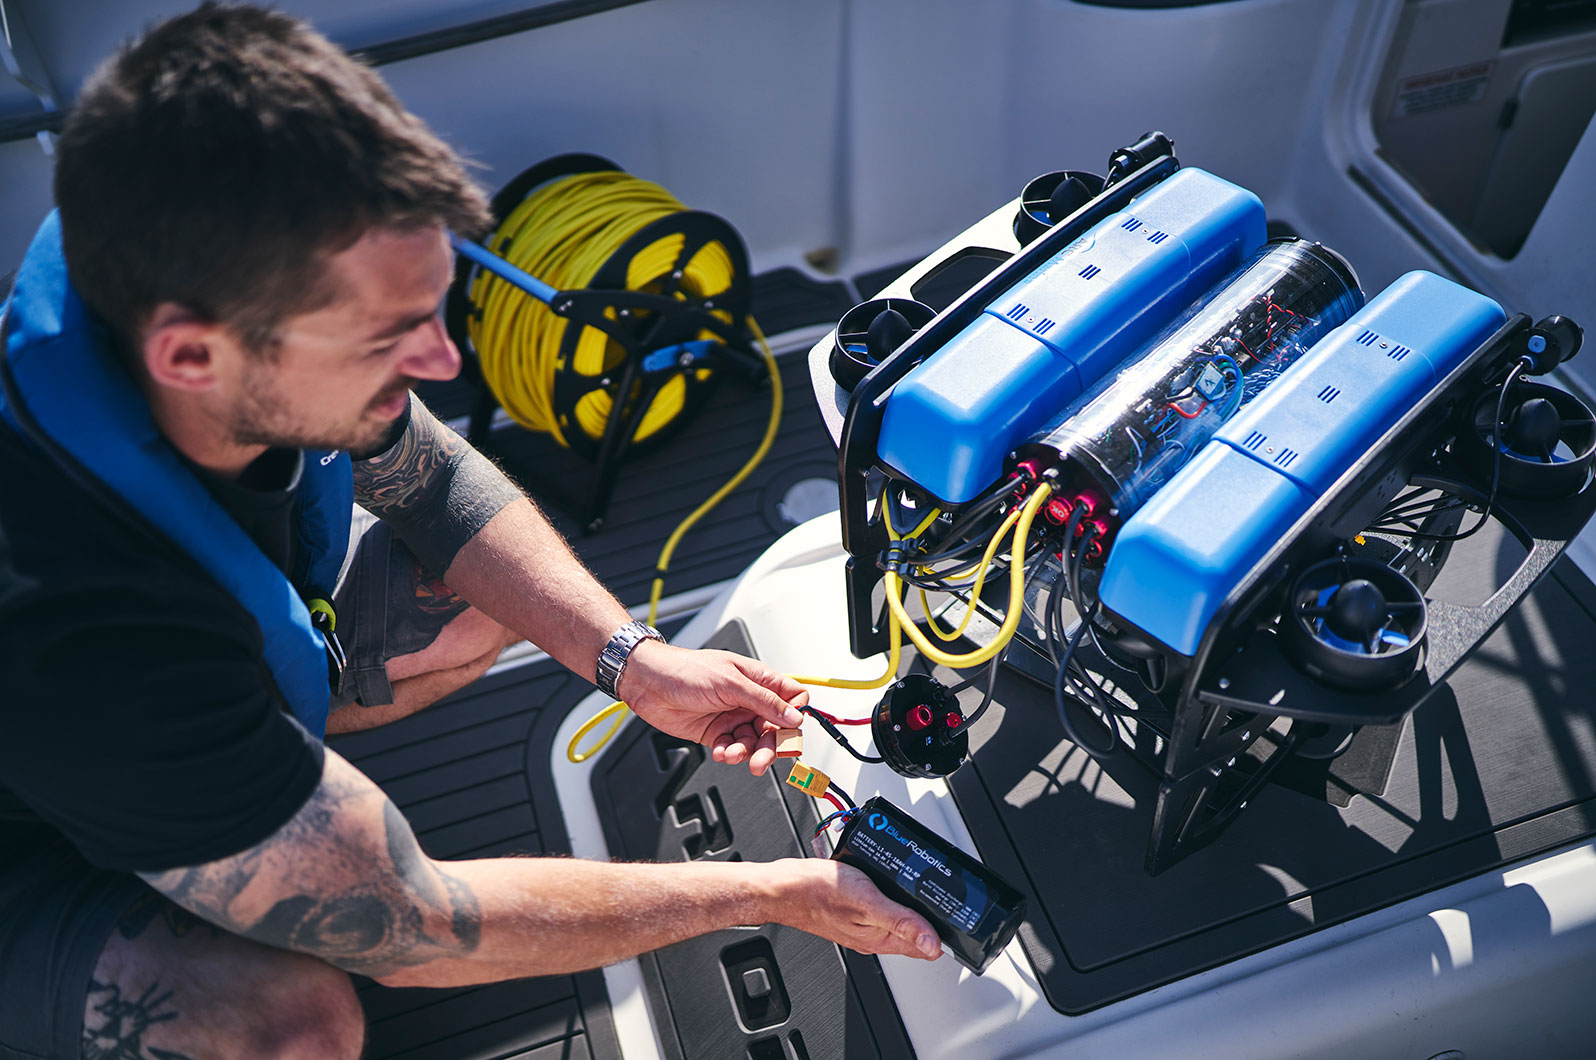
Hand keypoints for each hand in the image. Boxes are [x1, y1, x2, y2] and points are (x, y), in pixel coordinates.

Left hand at [617, 641, 808, 775]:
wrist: (649, 683)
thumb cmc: (685, 670)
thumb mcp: (731, 683)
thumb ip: (764, 701)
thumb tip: (794, 716)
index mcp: (758, 680)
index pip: (792, 698)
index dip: (795, 714)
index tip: (790, 729)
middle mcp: (749, 700)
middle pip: (776, 728)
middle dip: (771, 746)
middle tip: (762, 759)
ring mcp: (733, 717)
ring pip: (754, 743)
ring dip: (746, 753)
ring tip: (731, 753)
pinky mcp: (717, 733)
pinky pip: (732, 749)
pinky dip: (728, 753)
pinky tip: (719, 750)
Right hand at [762, 858, 941, 960]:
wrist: (782, 887)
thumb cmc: (816, 892)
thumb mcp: (866, 901)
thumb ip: (902, 920)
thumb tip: (932, 942)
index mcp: (880, 939)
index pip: (926, 945)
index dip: (944, 930)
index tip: (958, 913)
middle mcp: (873, 935)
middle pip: (915, 929)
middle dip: (930, 912)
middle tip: (942, 890)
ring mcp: (862, 923)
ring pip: (899, 916)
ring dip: (910, 901)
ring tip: (921, 883)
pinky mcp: (853, 910)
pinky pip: (881, 906)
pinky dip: (890, 893)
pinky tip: (889, 878)